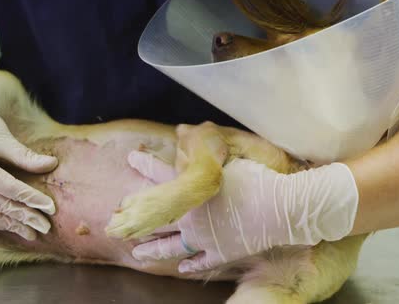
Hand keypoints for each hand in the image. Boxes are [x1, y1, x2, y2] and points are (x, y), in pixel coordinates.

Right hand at [0, 93, 57, 240]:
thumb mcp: (4, 138)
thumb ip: (26, 156)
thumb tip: (52, 165)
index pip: (10, 189)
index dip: (32, 199)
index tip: (51, 208)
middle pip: (0, 206)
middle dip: (25, 218)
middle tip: (46, 227)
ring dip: (11, 226)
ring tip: (32, 234)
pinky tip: (10, 227)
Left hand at [128, 151, 357, 272]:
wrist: (280, 208)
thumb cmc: (255, 180)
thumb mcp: (228, 159)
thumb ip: (201, 148)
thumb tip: (182, 129)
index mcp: (191, 192)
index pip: (160, 174)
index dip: (144, 165)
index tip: (131, 159)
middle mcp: (191, 218)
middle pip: (156, 222)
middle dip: (134, 223)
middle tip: (117, 227)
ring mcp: (204, 239)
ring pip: (171, 248)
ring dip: (153, 251)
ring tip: (138, 255)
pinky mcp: (221, 253)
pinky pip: (201, 262)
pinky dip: (191, 265)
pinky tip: (182, 269)